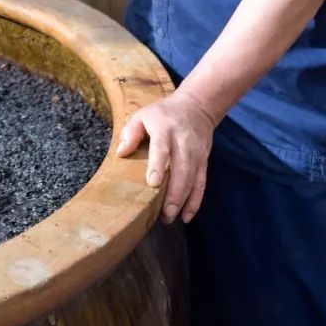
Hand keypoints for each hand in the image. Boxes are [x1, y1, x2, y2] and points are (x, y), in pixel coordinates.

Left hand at [115, 91, 215, 223]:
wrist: (196, 107)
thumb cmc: (163, 114)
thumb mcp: (142, 115)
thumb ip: (130, 133)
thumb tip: (121, 153)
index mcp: (165, 129)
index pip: (162, 148)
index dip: (158, 165)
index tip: (153, 183)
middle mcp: (183, 142)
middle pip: (181, 169)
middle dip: (174, 193)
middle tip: (164, 213)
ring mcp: (196, 154)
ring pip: (193, 180)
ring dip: (183, 201)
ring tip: (170, 217)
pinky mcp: (204, 162)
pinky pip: (201, 184)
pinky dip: (195, 201)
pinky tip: (186, 216)